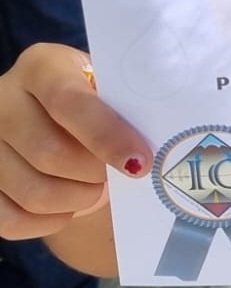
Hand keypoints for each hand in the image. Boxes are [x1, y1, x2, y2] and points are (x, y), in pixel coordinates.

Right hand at [0, 44, 150, 241]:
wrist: (49, 113)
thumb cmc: (95, 97)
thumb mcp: (107, 84)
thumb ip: (125, 105)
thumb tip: (158, 144)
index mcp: (41, 66)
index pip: (70, 102)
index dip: (107, 135)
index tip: (140, 162)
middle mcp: (1, 99)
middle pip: (50, 153)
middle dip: (95, 175)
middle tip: (123, 175)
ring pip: (31, 191)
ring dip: (77, 200)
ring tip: (99, 190)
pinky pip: (8, 219)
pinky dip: (47, 222)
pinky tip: (69, 208)